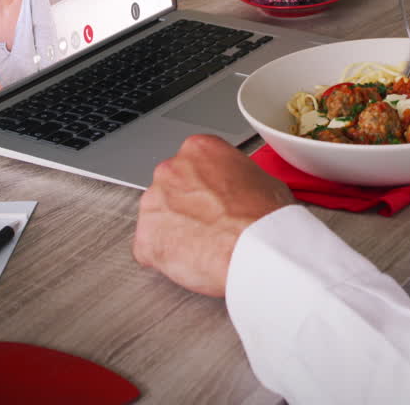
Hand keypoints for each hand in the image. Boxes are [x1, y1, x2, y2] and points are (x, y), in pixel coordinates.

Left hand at [133, 134, 294, 297]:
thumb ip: (235, 177)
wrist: (257, 248)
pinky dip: (165, 256)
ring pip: (158, 217)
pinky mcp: (145, 236)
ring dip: (174, 230)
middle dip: (186, 206)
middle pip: (171, 188)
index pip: (192, 164)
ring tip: (204, 245)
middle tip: (211, 224)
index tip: (214, 199)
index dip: (206, 186)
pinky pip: (149, 247)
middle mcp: (171, 170)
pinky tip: (190, 259)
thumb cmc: (264, 217)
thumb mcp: (262, 178)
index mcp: (199, 149)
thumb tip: (239, 189)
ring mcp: (154, 202)